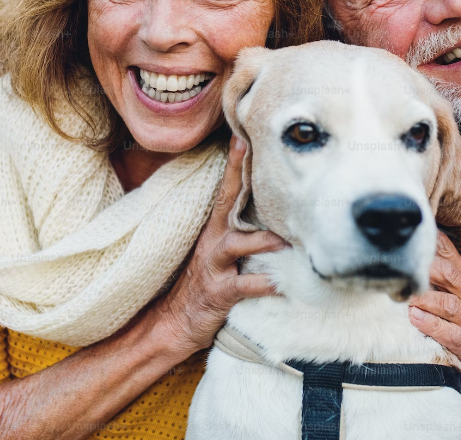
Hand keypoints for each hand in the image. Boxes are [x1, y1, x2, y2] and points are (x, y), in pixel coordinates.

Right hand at [150, 135, 288, 357]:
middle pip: (226, 203)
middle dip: (238, 177)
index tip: (241, 138)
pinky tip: (283, 285)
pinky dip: (266, 284)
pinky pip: (245, 286)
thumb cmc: (206, 283)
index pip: (225, 190)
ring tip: (286, 241)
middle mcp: (213, 241)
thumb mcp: (221, 252)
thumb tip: (275, 213)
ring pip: (237, 245)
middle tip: (252, 154)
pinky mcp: (220, 292)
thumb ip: (243, 232)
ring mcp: (214, 266)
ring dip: (262, 241)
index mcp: (215, 229)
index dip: (233, 165)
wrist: (175, 322)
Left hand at [408, 230, 460, 363]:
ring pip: (450, 305)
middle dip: (422, 274)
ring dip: (425, 301)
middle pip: (448, 274)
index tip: (402, 243)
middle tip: (399, 274)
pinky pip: (453, 333)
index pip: (445, 251)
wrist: (451, 351)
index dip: (425, 245)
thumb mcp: (431, 286)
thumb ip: (423, 264)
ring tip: (405, 299)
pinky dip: (432, 325)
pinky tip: (415, 319)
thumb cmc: (436, 313)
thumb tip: (404, 234)